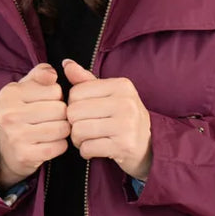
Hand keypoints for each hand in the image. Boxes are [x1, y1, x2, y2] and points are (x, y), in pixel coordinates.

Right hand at [0, 62, 68, 187]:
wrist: (6, 150)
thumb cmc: (22, 112)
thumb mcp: (26, 88)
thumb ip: (41, 73)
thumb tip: (53, 74)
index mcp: (10, 93)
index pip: (55, 90)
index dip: (57, 97)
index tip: (45, 103)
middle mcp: (9, 114)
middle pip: (60, 109)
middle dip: (62, 115)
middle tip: (51, 119)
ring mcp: (16, 136)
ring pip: (62, 128)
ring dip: (63, 130)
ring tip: (52, 130)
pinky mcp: (25, 155)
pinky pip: (59, 146)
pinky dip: (60, 145)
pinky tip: (51, 143)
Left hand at [61, 57, 152, 179]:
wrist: (148, 145)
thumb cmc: (122, 117)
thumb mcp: (108, 94)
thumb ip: (86, 80)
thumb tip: (66, 64)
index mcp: (121, 85)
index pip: (76, 93)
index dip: (73, 106)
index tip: (84, 113)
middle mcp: (126, 103)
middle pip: (74, 112)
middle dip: (73, 124)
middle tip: (84, 129)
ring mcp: (127, 125)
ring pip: (78, 131)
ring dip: (78, 139)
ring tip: (88, 139)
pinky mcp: (124, 146)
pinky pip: (87, 148)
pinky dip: (85, 151)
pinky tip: (95, 149)